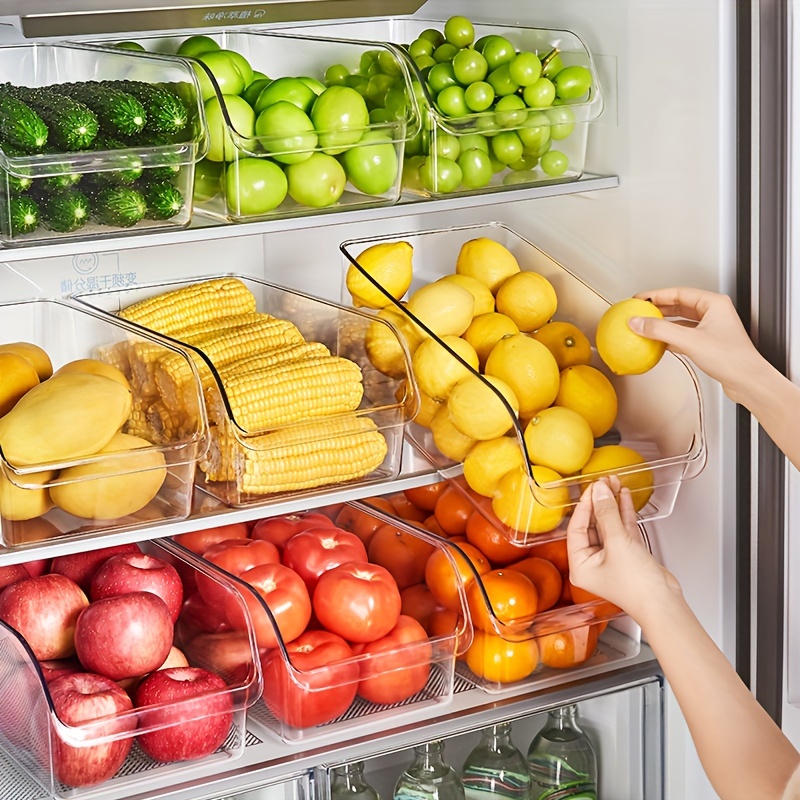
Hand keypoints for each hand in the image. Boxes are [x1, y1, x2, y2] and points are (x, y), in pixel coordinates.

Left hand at [566, 481, 679, 621]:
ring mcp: (610, 559)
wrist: (665, 604)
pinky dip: (623, 513)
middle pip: (591, 525)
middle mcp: (592, 563)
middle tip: (603, 483)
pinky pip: (621, 529)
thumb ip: (607, 514)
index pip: (576, 528)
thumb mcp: (617, 543)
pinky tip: (624, 497)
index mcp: (579, 566)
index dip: (585, 506)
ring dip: (611, 505)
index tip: (592, 488)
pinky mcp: (628, 555)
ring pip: (608, 525)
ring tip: (614, 484)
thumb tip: (599, 492)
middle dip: (599, 502)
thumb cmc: (638, 587)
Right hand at [628, 287, 764, 404]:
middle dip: (658, 308)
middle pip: (679, 304)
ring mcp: (711, 327)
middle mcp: (714, 312)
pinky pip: (683, 334)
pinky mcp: (708, 342)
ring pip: (681, 320)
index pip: (678, 292)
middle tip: (640, 311)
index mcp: (713, 303)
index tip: (639, 300)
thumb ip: (660, 330)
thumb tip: (638, 323)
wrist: (747, 381)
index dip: (656, 295)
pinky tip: (659, 342)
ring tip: (646, 326)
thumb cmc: (731, 358)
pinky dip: (669, 336)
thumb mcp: (690, 341)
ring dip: (663, 323)